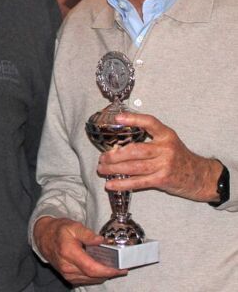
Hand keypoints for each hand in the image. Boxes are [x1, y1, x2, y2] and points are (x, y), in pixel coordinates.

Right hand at [33, 216, 125, 285]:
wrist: (43, 237)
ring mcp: (67, 274)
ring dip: (103, 275)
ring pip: (91, 280)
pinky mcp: (69, 278)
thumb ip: (88, 234)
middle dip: (109, 272)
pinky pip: (87, 280)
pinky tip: (100, 268)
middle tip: (120, 266)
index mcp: (68, 252)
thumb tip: (102, 241)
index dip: (108, 270)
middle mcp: (67, 267)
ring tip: (112, 265)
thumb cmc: (58, 230)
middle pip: (94, 276)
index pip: (91, 268)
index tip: (120, 268)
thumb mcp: (73, 226)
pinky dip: (96, 276)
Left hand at [98, 112, 222, 201]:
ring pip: (133, 167)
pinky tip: (111, 184)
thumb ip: (149, 140)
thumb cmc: (179, 157)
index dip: (133, 119)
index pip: (149, 123)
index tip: (117, 118)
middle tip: (102, 157)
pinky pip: (138, 182)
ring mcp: (164, 165)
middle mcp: (165, 149)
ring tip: (102, 169)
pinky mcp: (162, 180)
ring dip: (114, 168)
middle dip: (114, 154)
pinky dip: (122, 183)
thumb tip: (119, 144)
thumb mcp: (168, 142)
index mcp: (166, 135)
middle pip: (135, 150)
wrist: (201, 176)